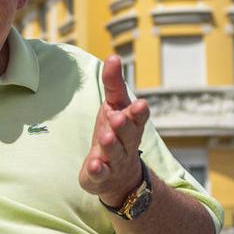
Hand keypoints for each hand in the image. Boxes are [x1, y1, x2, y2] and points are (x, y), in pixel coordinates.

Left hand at [79, 54, 149, 207]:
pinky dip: (98, 169)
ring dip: (111, 145)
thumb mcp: (114, 106)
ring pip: (115, 153)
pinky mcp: (101, 176)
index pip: (138, 117)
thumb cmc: (116, 132)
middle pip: (128, 134)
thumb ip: (113, 84)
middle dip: (124, 126)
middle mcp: (126, 143)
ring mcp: (115, 161)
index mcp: (130, 124)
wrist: (119, 177)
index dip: (138, 112)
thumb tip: (114, 56)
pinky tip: (93, 165)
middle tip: (118, 117)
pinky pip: (100, 174)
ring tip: (106, 137)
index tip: (140, 104)